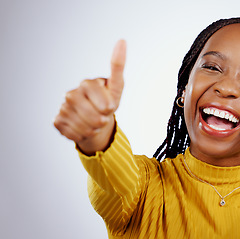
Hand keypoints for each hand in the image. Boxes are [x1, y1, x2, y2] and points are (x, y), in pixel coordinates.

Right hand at [54, 40, 126, 154]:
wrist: (95, 121)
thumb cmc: (107, 101)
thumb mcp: (116, 86)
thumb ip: (118, 66)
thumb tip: (121, 40)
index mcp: (86, 84)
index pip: (103, 102)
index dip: (108, 107)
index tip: (110, 106)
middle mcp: (71, 94)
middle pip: (95, 117)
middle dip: (103, 120)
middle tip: (102, 115)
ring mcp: (63, 108)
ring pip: (85, 127)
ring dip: (94, 129)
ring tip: (94, 122)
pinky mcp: (57, 121)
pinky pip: (74, 134)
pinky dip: (83, 135)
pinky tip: (83, 127)